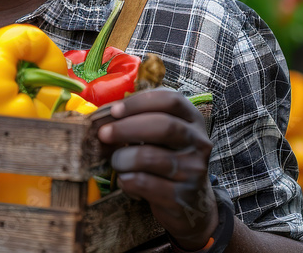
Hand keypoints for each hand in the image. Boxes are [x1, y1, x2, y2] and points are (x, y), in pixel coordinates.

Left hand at [97, 88, 217, 250]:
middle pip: (164, 126)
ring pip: (149, 157)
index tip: (114, 111)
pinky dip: (126, 180)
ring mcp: (193, 170)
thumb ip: (141, 120)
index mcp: (193, 120)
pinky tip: (125, 180)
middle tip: (103, 134)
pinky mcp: (181, 196)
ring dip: (122, 157)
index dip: (139, 102)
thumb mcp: (163, 136)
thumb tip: (103, 115)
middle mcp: (198, 143)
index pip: (171, 100)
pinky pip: (143, 183)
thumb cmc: (167, 159)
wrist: (191, 203)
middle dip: (126, 128)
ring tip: (116, 161)